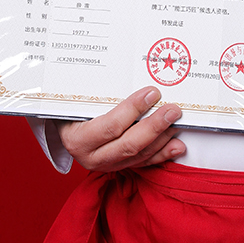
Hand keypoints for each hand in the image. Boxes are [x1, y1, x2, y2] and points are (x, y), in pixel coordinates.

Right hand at [58, 87, 186, 171]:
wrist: (66, 131)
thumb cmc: (73, 110)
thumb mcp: (78, 102)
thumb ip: (99, 93)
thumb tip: (129, 73)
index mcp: (78, 139)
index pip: (111, 125)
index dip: (134, 110)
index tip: (152, 93)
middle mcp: (91, 157)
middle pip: (129, 145)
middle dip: (154, 126)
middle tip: (172, 110)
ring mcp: (106, 165)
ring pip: (139, 155)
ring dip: (162, 139)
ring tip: (177, 123)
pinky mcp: (118, 168)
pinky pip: (143, 163)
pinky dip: (162, 154)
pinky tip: (177, 146)